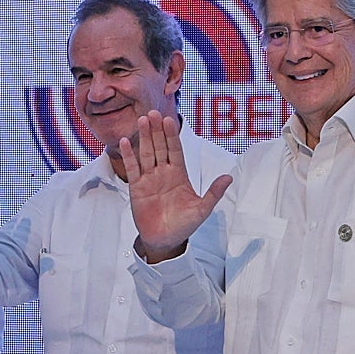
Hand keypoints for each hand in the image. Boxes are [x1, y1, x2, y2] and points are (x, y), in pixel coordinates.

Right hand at [119, 111, 230, 262]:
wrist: (165, 241)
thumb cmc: (184, 225)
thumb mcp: (202, 210)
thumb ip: (213, 193)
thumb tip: (228, 178)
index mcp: (179, 175)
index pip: (176, 150)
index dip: (172, 135)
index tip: (169, 120)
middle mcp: (164, 173)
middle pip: (160, 147)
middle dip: (157, 130)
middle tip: (152, 113)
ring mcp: (149, 179)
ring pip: (146, 153)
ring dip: (144, 137)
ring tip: (141, 120)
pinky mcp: (137, 188)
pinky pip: (133, 168)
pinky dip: (129, 155)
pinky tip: (126, 141)